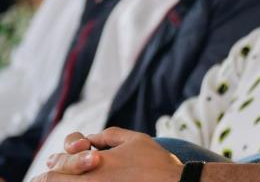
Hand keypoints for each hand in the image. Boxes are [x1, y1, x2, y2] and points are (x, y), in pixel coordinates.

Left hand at [33, 128, 181, 181]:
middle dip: (54, 174)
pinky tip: (97, 180)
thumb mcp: (134, 139)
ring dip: (68, 180)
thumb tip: (91, 138)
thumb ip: (108, 135)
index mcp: (92, 165)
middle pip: (50, 181)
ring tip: (79, 175)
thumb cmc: (155, 163)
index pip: (56, 165)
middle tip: (66, 169)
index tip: (71, 155)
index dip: (59, 159)